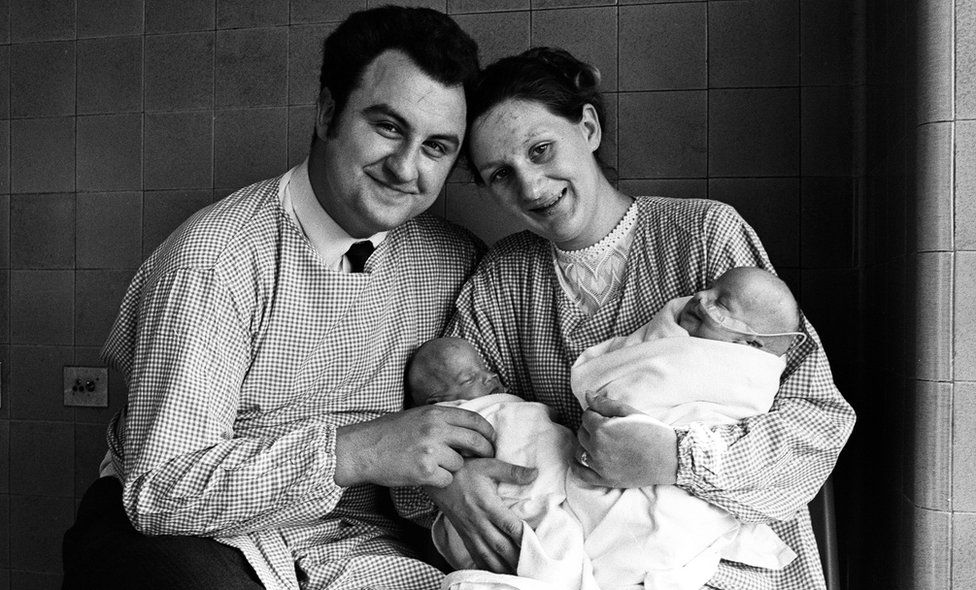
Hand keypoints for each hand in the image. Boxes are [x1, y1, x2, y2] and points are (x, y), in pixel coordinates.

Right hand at [334, 405, 494, 487]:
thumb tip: (467, 425)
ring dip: (454, 468)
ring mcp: (431, 451)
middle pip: (475, 441)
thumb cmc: (388, 433)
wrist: (364, 450)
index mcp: (435, 413)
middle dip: (485, 451)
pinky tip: (428, 476)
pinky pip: (447, 479)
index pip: (473, 419)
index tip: (491, 439)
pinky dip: (441, 480)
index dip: (487, 431)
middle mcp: (435, 430)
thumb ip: (441, 419)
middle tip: (487, 457)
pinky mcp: (424, 471)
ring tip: (438, 465)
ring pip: (461, 464)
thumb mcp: (417, 416)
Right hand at [426, 458, 536, 572]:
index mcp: (487, 505)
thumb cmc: (465, 471)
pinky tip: (496, 574)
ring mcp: (470, 531)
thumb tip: (535, 473)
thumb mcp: (489, 465)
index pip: (509, 526)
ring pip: (487, 556)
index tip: (538, 546)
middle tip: (532, 569)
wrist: (437, 479)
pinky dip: (486, 567)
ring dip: (502, 568)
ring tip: (518, 576)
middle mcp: (479, 522)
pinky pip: (475, 556)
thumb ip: (512, 471)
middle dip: (517, 559)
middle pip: (500, 546)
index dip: (524, 537)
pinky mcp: (464, 536)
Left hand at [574, 392, 677, 487]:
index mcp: (602, 429)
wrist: (670, 457)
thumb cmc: (652, 431)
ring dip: (586, 443)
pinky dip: (577, 465)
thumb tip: (587, 394)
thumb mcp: (630, 412)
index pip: (586, 416)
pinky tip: (580, 458)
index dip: (596, 413)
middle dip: (590, 427)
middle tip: (607, 427)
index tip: (606, 415)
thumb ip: (605, 403)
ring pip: (580, 450)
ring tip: (600, 441)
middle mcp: (597, 448)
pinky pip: (581, 473)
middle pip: (582, 432)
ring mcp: (600, 466)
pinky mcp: (605, 480)